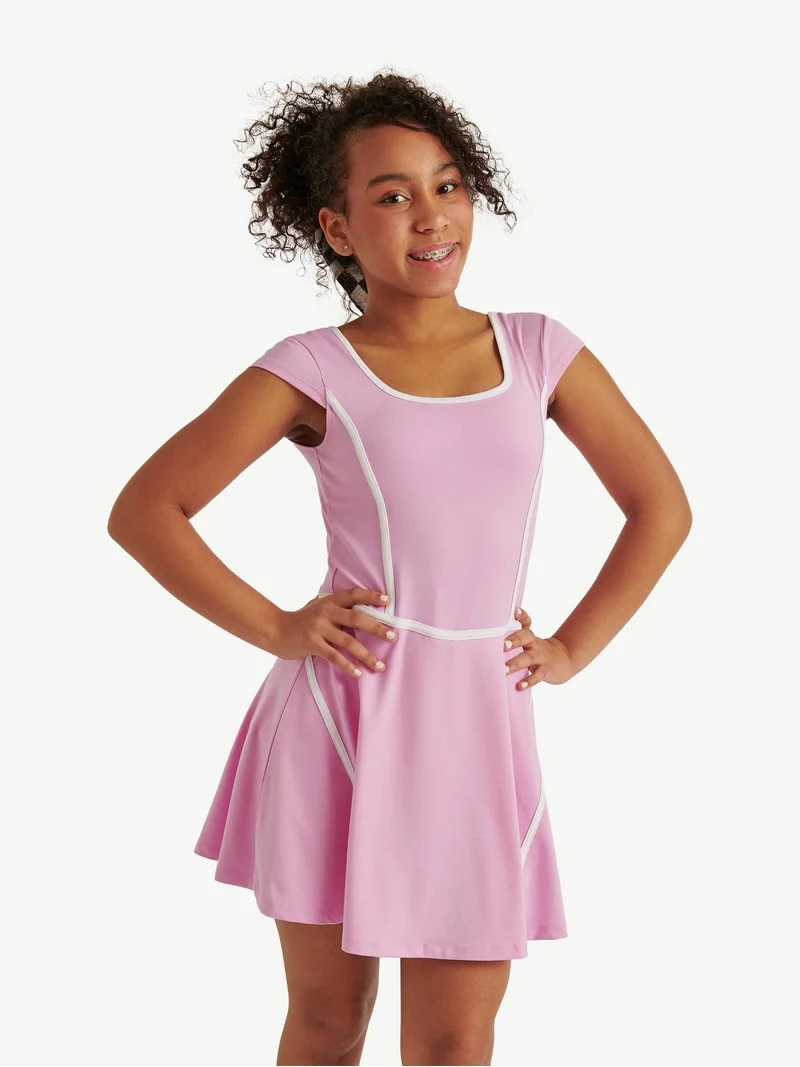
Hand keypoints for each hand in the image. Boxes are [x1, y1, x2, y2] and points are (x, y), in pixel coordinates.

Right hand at [271, 586, 396, 678]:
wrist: (275, 630)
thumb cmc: (301, 620)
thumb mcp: (318, 608)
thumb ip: (336, 609)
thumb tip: (362, 611)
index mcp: (329, 601)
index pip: (353, 594)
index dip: (370, 596)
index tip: (388, 600)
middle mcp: (325, 612)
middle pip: (356, 617)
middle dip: (377, 628)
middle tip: (393, 637)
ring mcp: (318, 628)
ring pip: (348, 641)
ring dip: (366, 654)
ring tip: (380, 665)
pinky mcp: (312, 643)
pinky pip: (334, 656)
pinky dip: (347, 665)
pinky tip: (358, 673)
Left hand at [503, 605, 573, 687]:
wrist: (565, 659)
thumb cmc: (539, 649)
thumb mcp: (529, 641)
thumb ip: (513, 638)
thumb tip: (490, 638)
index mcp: (529, 636)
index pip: (526, 623)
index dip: (521, 616)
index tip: (515, 611)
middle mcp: (534, 644)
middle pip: (526, 637)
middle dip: (514, 640)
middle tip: (502, 646)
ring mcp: (541, 657)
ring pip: (528, 658)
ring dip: (515, 663)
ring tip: (504, 670)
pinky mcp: (546, 671)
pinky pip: (538, 675)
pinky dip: (529, 681)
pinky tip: (519, 686)